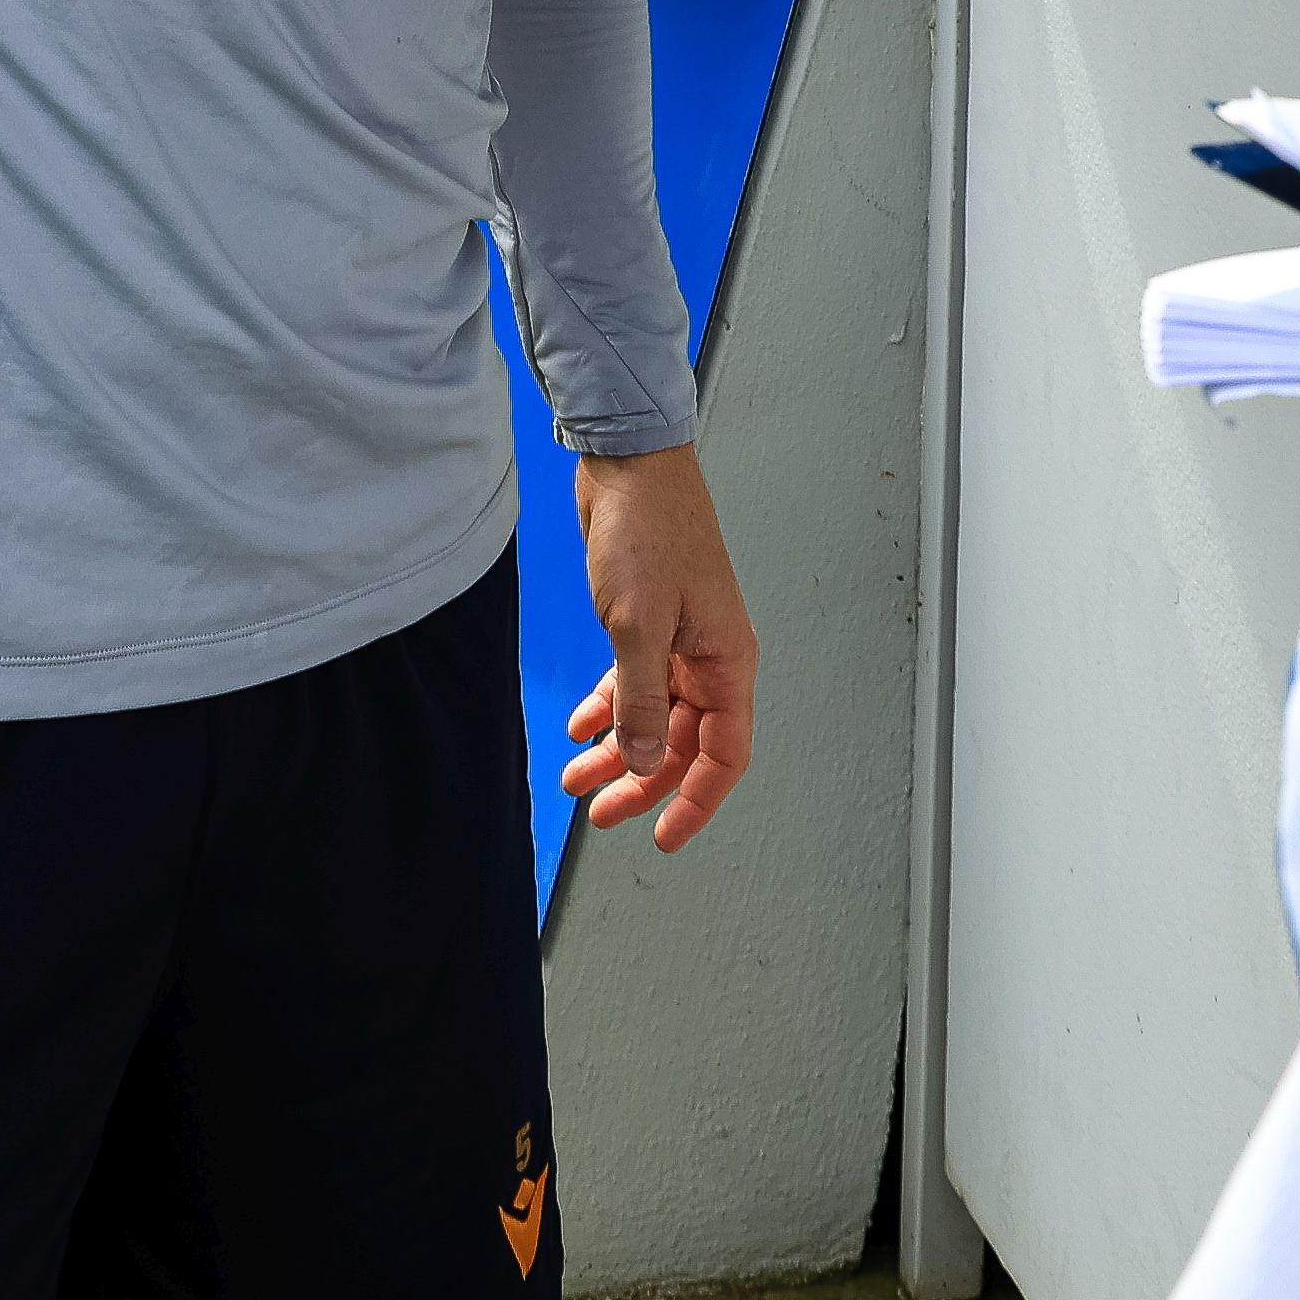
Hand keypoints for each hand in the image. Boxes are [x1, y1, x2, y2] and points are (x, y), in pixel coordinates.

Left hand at [560, 444, 754, 852]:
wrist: (628, 463)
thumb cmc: (649, 531)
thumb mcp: (637, 626)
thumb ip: (640, 700)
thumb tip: (642, 762)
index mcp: (726, 661)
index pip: (724, 754)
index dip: (697, 801)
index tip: (663, 835)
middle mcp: (709, 657)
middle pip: (681, 742)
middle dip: (641, 781)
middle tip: (598, 813)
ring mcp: (679, 641)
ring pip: (652, 715)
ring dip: (616, 749)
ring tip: (573, 777)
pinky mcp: (648, 622)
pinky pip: (633, 682)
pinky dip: (607, 706)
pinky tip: (577, 725)